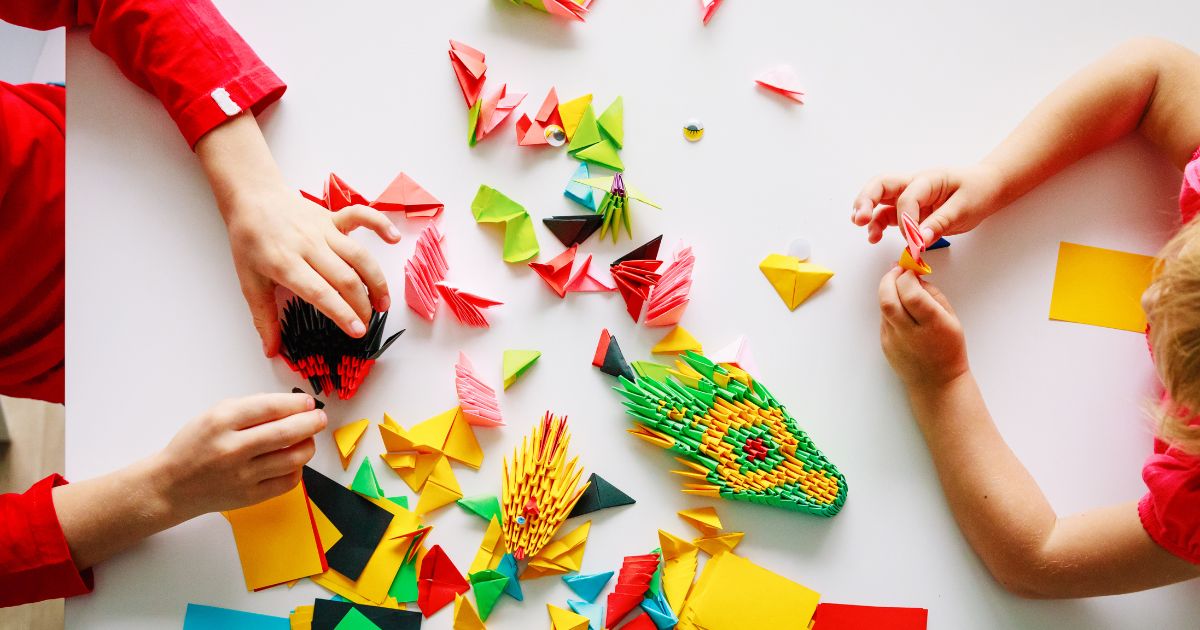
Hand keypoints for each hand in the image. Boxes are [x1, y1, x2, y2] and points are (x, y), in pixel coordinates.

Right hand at [148, 392, 325, 519]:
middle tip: (319, 418)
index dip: (296, 403)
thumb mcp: (214, 414)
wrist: (172, 485)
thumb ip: (251, 407)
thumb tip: (290, 404)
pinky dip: (297, 468)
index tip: (308, 402)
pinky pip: (288, 481)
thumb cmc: (195, 446)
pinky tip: (292, 460)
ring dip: (308, 445)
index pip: (270, 407)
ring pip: (293, 458)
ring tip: (307, 438)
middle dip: (311, 422)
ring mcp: (242, 475)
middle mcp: (233, 449)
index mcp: (221, 422)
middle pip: (286, 433)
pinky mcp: (250, 496)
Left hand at [223, 186, 399, 355]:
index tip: (358, 331)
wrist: (252, 197)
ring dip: (377, 280)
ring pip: (359, 255)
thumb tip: (271, 351)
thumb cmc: (249, 241)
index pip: (320, 293)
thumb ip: (263, 318)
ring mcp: (323, 230)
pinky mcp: (332, 217)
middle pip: (345, 278)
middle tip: (368, 324)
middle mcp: (308, 246)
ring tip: (384, 303)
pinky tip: (394, 239)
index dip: (342, 313)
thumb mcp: (249, 282)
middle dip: (362, 305)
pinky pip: (361, 216)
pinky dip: (380, 224)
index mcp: (285, 264)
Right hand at [851, 164, 1004, 245]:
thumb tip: (920, 240)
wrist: (987, 186)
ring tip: (867, 233)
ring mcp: (908, 197)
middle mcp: (913, 185)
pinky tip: (874, 237)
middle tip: (860, 218)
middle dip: (866, 201)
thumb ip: (940, 223)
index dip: (907, 221)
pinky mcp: (908, 210)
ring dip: (868, 215)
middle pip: (880, 186)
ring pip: (879, 200)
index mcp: (928, 180)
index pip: (907, 198)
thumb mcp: (965, 208)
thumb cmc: (978, 191)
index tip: (915, 240)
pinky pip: (887, 215)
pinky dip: (877, 225)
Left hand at [878, 267, 969, 389]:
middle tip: (896, 271)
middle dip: (889, 279)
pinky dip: (889, 307)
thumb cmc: (949, 349)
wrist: (937, 382)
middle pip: (888, 300)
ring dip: (888, 291)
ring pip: (883, 307)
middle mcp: (910, 332)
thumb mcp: (952, 319)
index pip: (911, 294)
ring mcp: (894, 340)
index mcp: (932, 324)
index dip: (907, 277)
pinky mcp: (885, 345)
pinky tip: (900, 308)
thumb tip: (915, 277)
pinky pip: (883, 319)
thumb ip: (933, 295)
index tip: (909, 270)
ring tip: (897, 285)